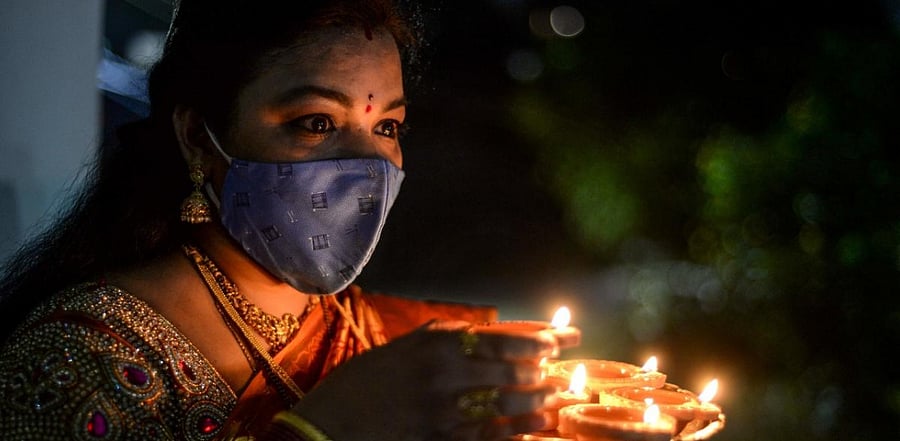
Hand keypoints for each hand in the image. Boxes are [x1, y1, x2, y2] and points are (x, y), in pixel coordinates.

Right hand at [291, 320, 558, 440]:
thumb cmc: (361, 385)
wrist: (327, 429)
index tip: (563, 337)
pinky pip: (490, 436)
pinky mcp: (440, 440)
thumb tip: (480, 331)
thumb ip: (439, 338)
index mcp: (434, 345)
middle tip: (568, 370)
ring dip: (541, 401)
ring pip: (506, 405)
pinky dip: (517, 431)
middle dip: (546, 370)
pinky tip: (538, 427)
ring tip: (563, 398)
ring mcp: (443, 413)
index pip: (500, 336)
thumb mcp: (398, 349)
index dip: (538, 338)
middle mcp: (443, 375)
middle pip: (511, 370)